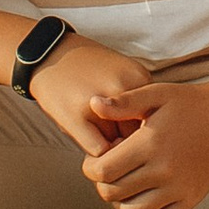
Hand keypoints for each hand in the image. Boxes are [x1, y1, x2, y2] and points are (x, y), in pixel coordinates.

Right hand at [25, 33, 153, 161]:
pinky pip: (100, 152)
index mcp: (139, 78)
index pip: (158, 120)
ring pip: (121, 148)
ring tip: (99, 131)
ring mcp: (99, 103)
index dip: (149, 130)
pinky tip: (89, 139)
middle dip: (132, 142)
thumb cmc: (90, 70)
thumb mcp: (124, 74)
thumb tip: (153, 144)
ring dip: (114, 149)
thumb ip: (141, 102)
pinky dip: (98, 155)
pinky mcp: (75, 117)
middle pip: (142, 136)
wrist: (49, 54)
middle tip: (116, 135)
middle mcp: (123, 89)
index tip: (138, 132)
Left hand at [82, 78, 208, 208]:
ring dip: (120, 202)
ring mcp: (179, 189)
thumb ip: (123, 102)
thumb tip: (92, 105)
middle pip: (111, 193)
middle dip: (102, 182)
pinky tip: (141, 199)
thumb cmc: (190, 102)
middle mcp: (164, 170)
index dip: (91, 166)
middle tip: (112, 168)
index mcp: (150, 144)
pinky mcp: (191, 200)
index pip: (102, 171)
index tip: (100, 156)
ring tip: (126, 183)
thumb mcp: (156, 94)